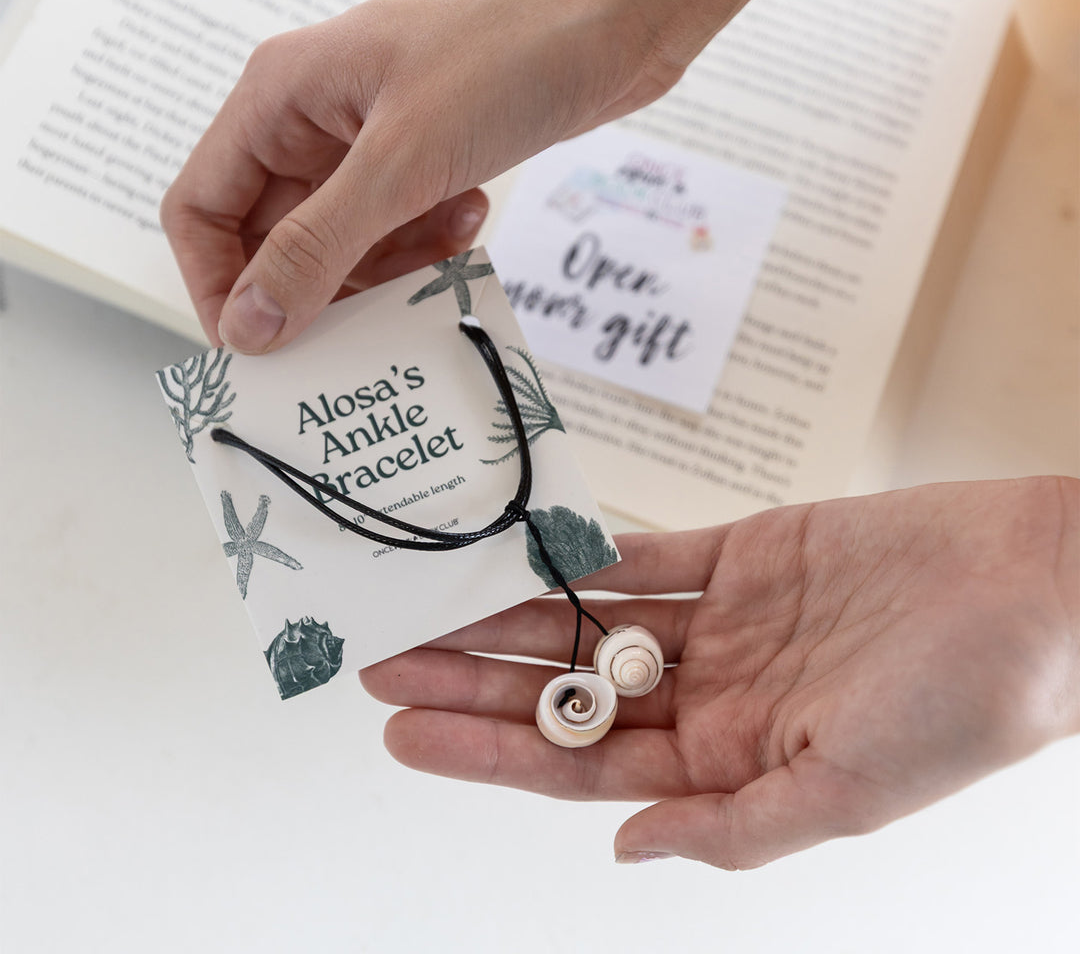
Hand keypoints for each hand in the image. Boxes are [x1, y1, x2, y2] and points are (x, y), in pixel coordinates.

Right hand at [161, 0, 909, 351]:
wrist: (615, 15)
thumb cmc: (505, 51)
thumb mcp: (400, 162)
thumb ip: (318, 247)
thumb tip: (251, 324)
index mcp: (278, 101)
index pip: (202, 210)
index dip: (219, 286)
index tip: (260, 347)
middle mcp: (313, 124)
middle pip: (275, 239)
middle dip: (317, 288)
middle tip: (363, 328)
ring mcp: (372, 143)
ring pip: (343, 244)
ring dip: (385, 266)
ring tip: (438, 240)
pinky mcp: (425, 161)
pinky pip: (399, 231)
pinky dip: (426, 244)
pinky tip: (468, 214)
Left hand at [360, 476, 1079, 867]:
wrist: (1030, 589)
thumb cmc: (963, 704)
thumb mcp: (848, 793)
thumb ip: (734, 828)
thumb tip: (624, 849)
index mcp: (730, 764)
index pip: (579, 763)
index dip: (487, 751)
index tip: (405, 736)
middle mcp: (712, 693)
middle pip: (567, 687)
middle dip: (475, 678)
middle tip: (384, 663)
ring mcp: (723, 621)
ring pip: (591, 616)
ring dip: (511, 611)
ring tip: (429, 604)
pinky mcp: (744, 551)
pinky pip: (648, 551)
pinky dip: (584, 551)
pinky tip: (520, 553)